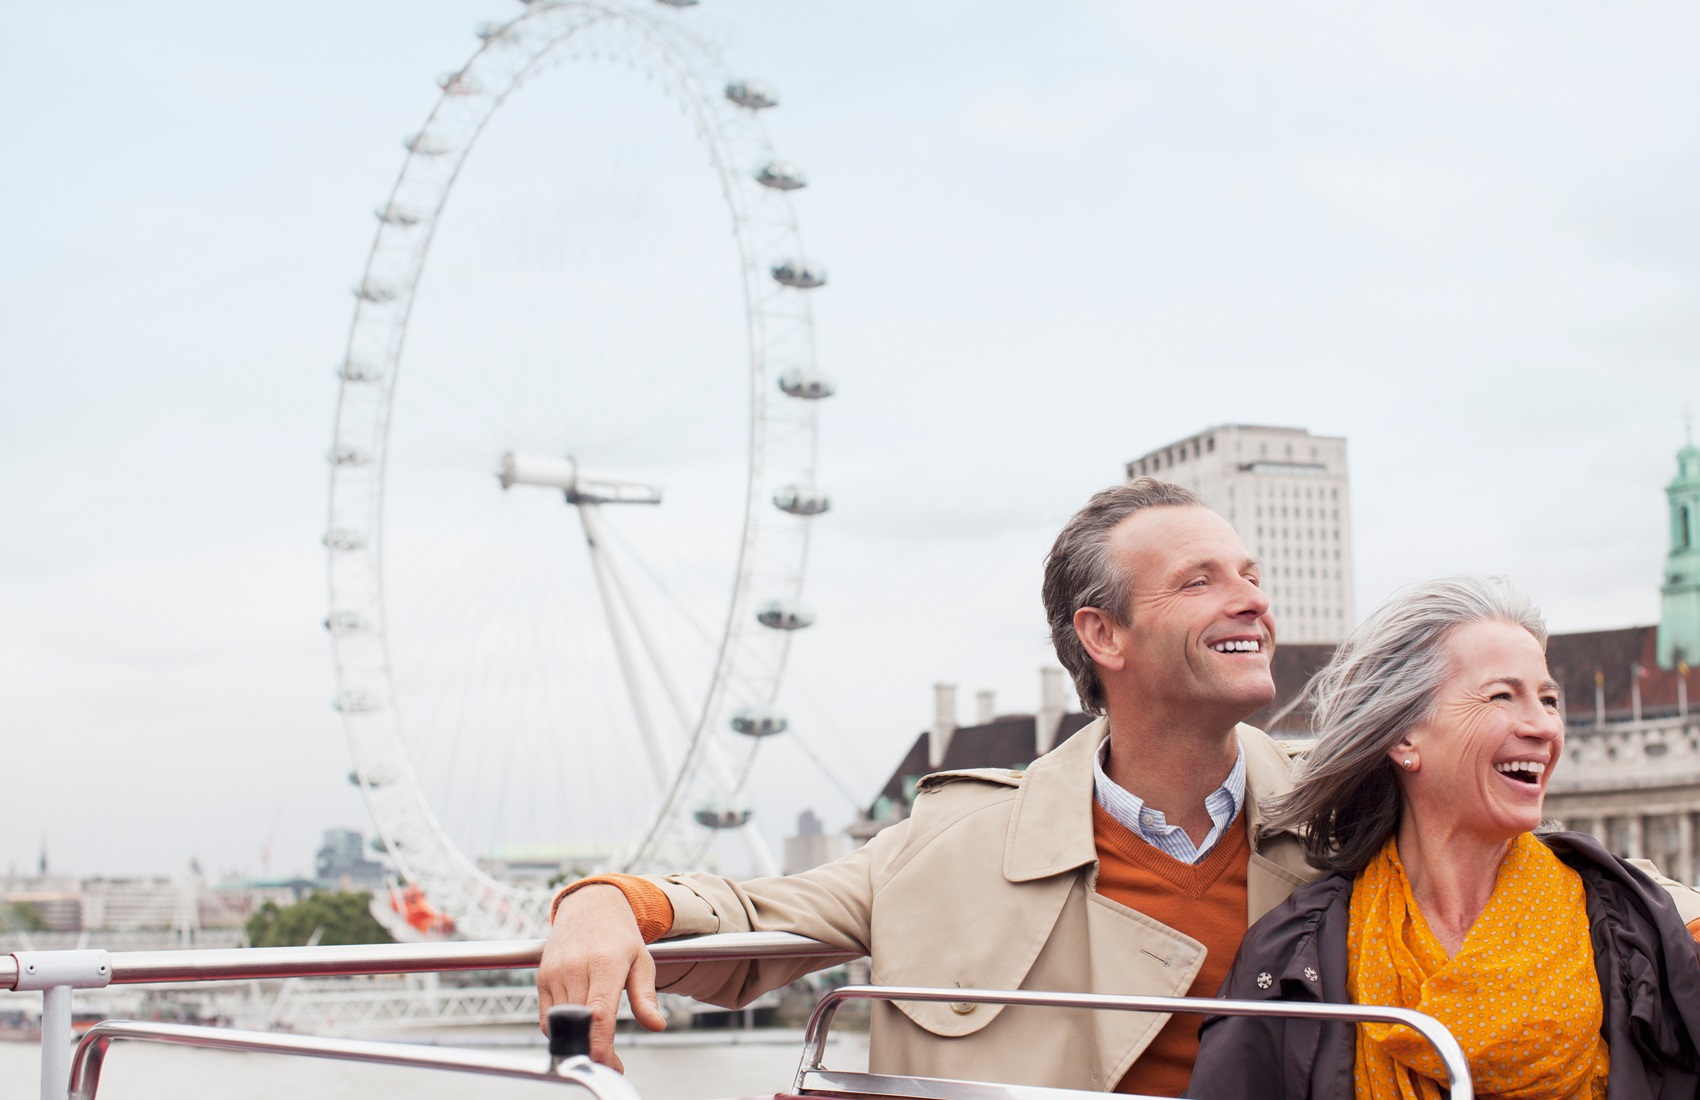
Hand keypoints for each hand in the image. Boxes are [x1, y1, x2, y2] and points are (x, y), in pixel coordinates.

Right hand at [537, 884, 666, 1070]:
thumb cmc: (619, 936)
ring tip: (598, 1047)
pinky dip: (561, 1030)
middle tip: (611, 1062)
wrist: (589, 906)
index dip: (602, 1047)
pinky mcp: (542, 978)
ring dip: (577, 1042)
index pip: (598, 1015)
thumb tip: (656, 1025)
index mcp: (605, 964)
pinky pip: (546, 1018)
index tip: (611, 1064)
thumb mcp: (642, 961)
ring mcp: (555, 973)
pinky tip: (579, 1029)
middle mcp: (575, 968)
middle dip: (594, 1051)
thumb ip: (646, 996)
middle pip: (578, 1025)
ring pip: (560, 1025)